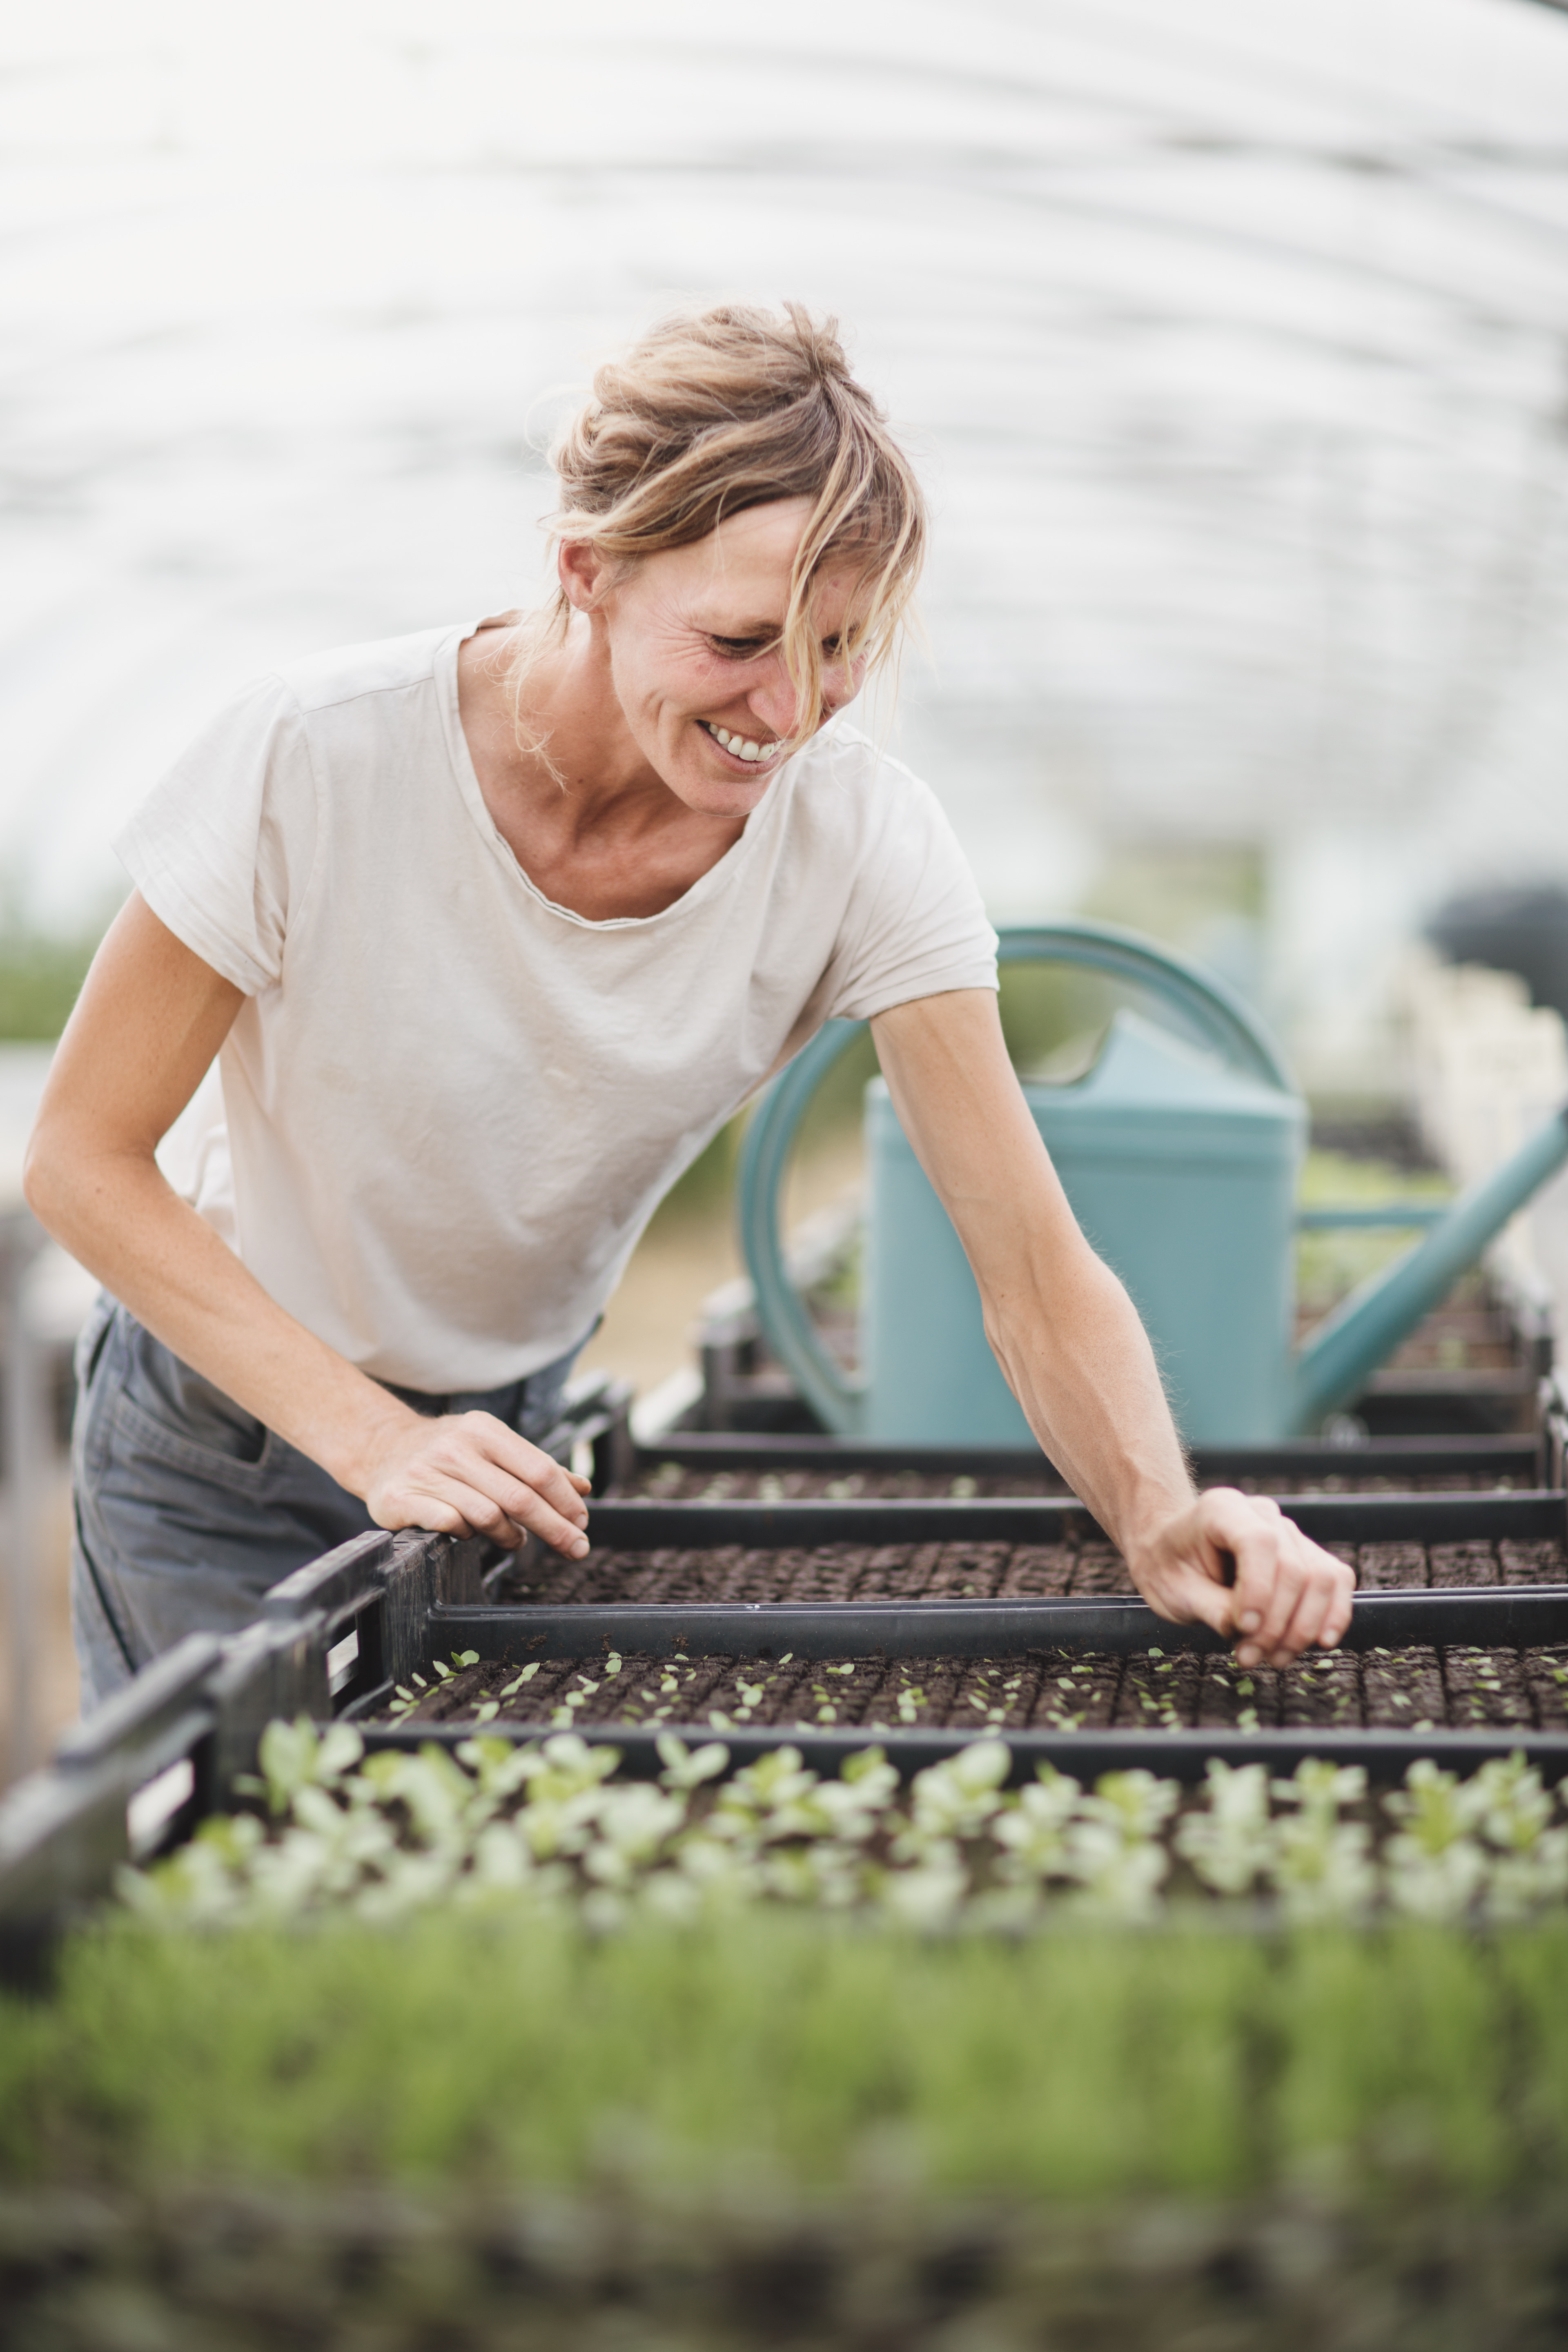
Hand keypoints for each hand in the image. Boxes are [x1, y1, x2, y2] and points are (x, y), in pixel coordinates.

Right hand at [360, 1406, 591, 1556]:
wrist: (380, 1447)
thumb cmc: (448, 1451)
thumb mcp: (492, 1445)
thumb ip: (535, 1467)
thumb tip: (582, 1488)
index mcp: (484, 1429)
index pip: (538, 1469)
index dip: (565, 1501)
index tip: (582, 1523)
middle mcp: (456, 1447)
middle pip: (520, 1497)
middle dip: (555, 1528)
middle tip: (576, 1547)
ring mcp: (427, 1471)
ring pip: (487, 1515)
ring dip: (510, 1535)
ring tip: (516, 1540)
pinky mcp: (402, 1497)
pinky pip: (450, 1525)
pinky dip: (467, 1534)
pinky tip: (471, 1534)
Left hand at [1124, 1487, 1353, 1666]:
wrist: (1170, 1551)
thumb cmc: (1168, 1567)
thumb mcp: (1173, 1591)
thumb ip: (1212, 1608)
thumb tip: (1251, 1631)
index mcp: (1222, 1509)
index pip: (1258, 1542)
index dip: (1258, 1591)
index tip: (1241, 1630)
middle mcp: (1262, 1513)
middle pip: (1293, 1568)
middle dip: (1276, 1624)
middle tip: (1249, 1658)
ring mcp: (1289, 1532)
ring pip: (1321, 1577)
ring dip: (1303, 1628)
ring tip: (1273, 1658)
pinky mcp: (1306, 1554)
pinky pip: (1336, 1580)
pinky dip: (1333, 1614)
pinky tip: (1318, 1642)